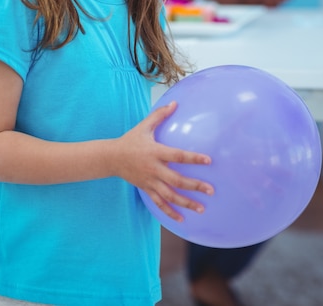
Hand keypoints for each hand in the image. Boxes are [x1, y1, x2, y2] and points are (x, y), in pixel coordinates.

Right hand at [112, 101, 213, 221]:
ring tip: (202, 207)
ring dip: (186, 202)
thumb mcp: (144, 126)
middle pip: (176, 180)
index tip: (208, 160)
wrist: (111, 158)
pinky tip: (182, 219)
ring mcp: (150, 181)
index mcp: (155, 152)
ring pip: (170, 195)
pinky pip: (159, 203)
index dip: (193, 158)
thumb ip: (160, 115)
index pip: (177, 155)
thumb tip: (175, 103)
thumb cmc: (130, 140)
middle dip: (194, 186)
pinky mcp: (146, 189)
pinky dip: (170, 213)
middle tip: (210, 190)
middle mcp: (153, 169)